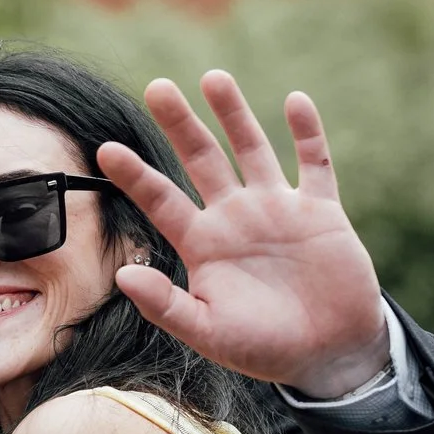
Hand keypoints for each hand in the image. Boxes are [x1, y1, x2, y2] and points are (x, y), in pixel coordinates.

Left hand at [99, 72, 390, 396]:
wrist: (328, 355)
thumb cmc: (264, 348)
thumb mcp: (209, 334)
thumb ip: (166, 306)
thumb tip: (123, 276)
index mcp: (203, 245)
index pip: (161, 201)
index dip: (135, 176)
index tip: (105, 149)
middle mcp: (235, 218)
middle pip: (202, 160)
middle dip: (181, 125)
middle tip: (157, 88)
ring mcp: (278, 209)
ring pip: (252, 149)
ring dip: (234, 114)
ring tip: (213, 78)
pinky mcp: (320, 210)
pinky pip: (314, 163)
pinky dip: (307, 133)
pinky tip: (296, 101)